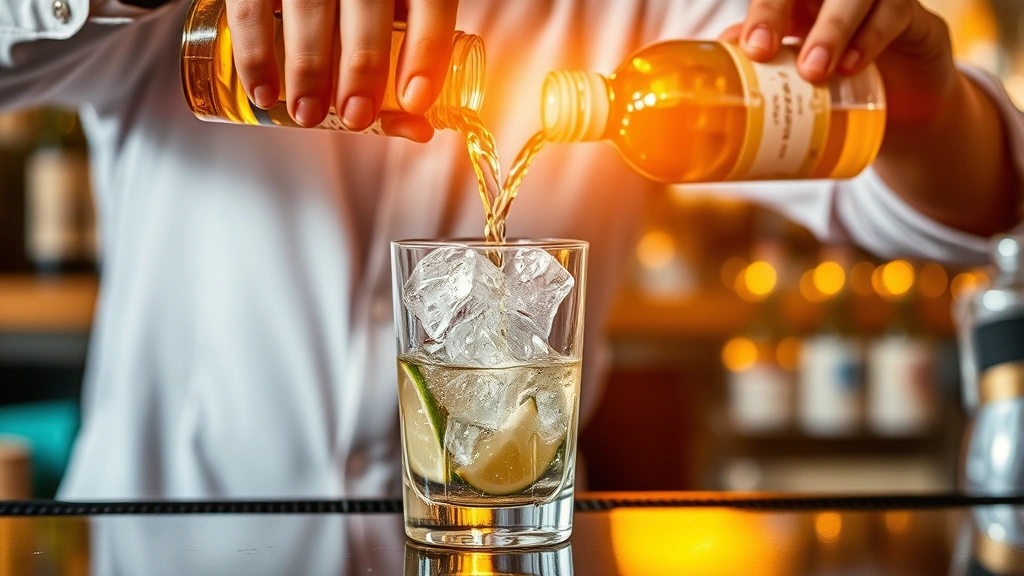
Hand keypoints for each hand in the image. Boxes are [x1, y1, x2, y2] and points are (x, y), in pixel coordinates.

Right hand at [225, 0, 459, 140]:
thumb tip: (420, 130)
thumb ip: (404, 66)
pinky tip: (264, 94)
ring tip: (308, 114)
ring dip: (309, 69)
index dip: (425, 52)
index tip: (415, 100)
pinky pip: (251, 12)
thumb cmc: (359, 10)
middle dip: (362, 69)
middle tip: (356, 116)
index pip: (428, 3)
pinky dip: (255, 57)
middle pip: (366, 7)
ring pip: (308, 8)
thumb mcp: (390, 22)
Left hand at [720, 0, 957, 123]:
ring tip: (812, 71)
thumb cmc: (840, 83)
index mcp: (802, 1)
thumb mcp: (798, 74)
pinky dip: (871, 37)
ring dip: (830, 28)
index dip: (762, 10)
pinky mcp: (916, 18)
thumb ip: (765, 55)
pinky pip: (895, 12)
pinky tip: (851, 66)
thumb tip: (721, 49)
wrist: (902, 108)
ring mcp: (878, 0)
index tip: (749, 47)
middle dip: (776, 8)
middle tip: (762, 50)